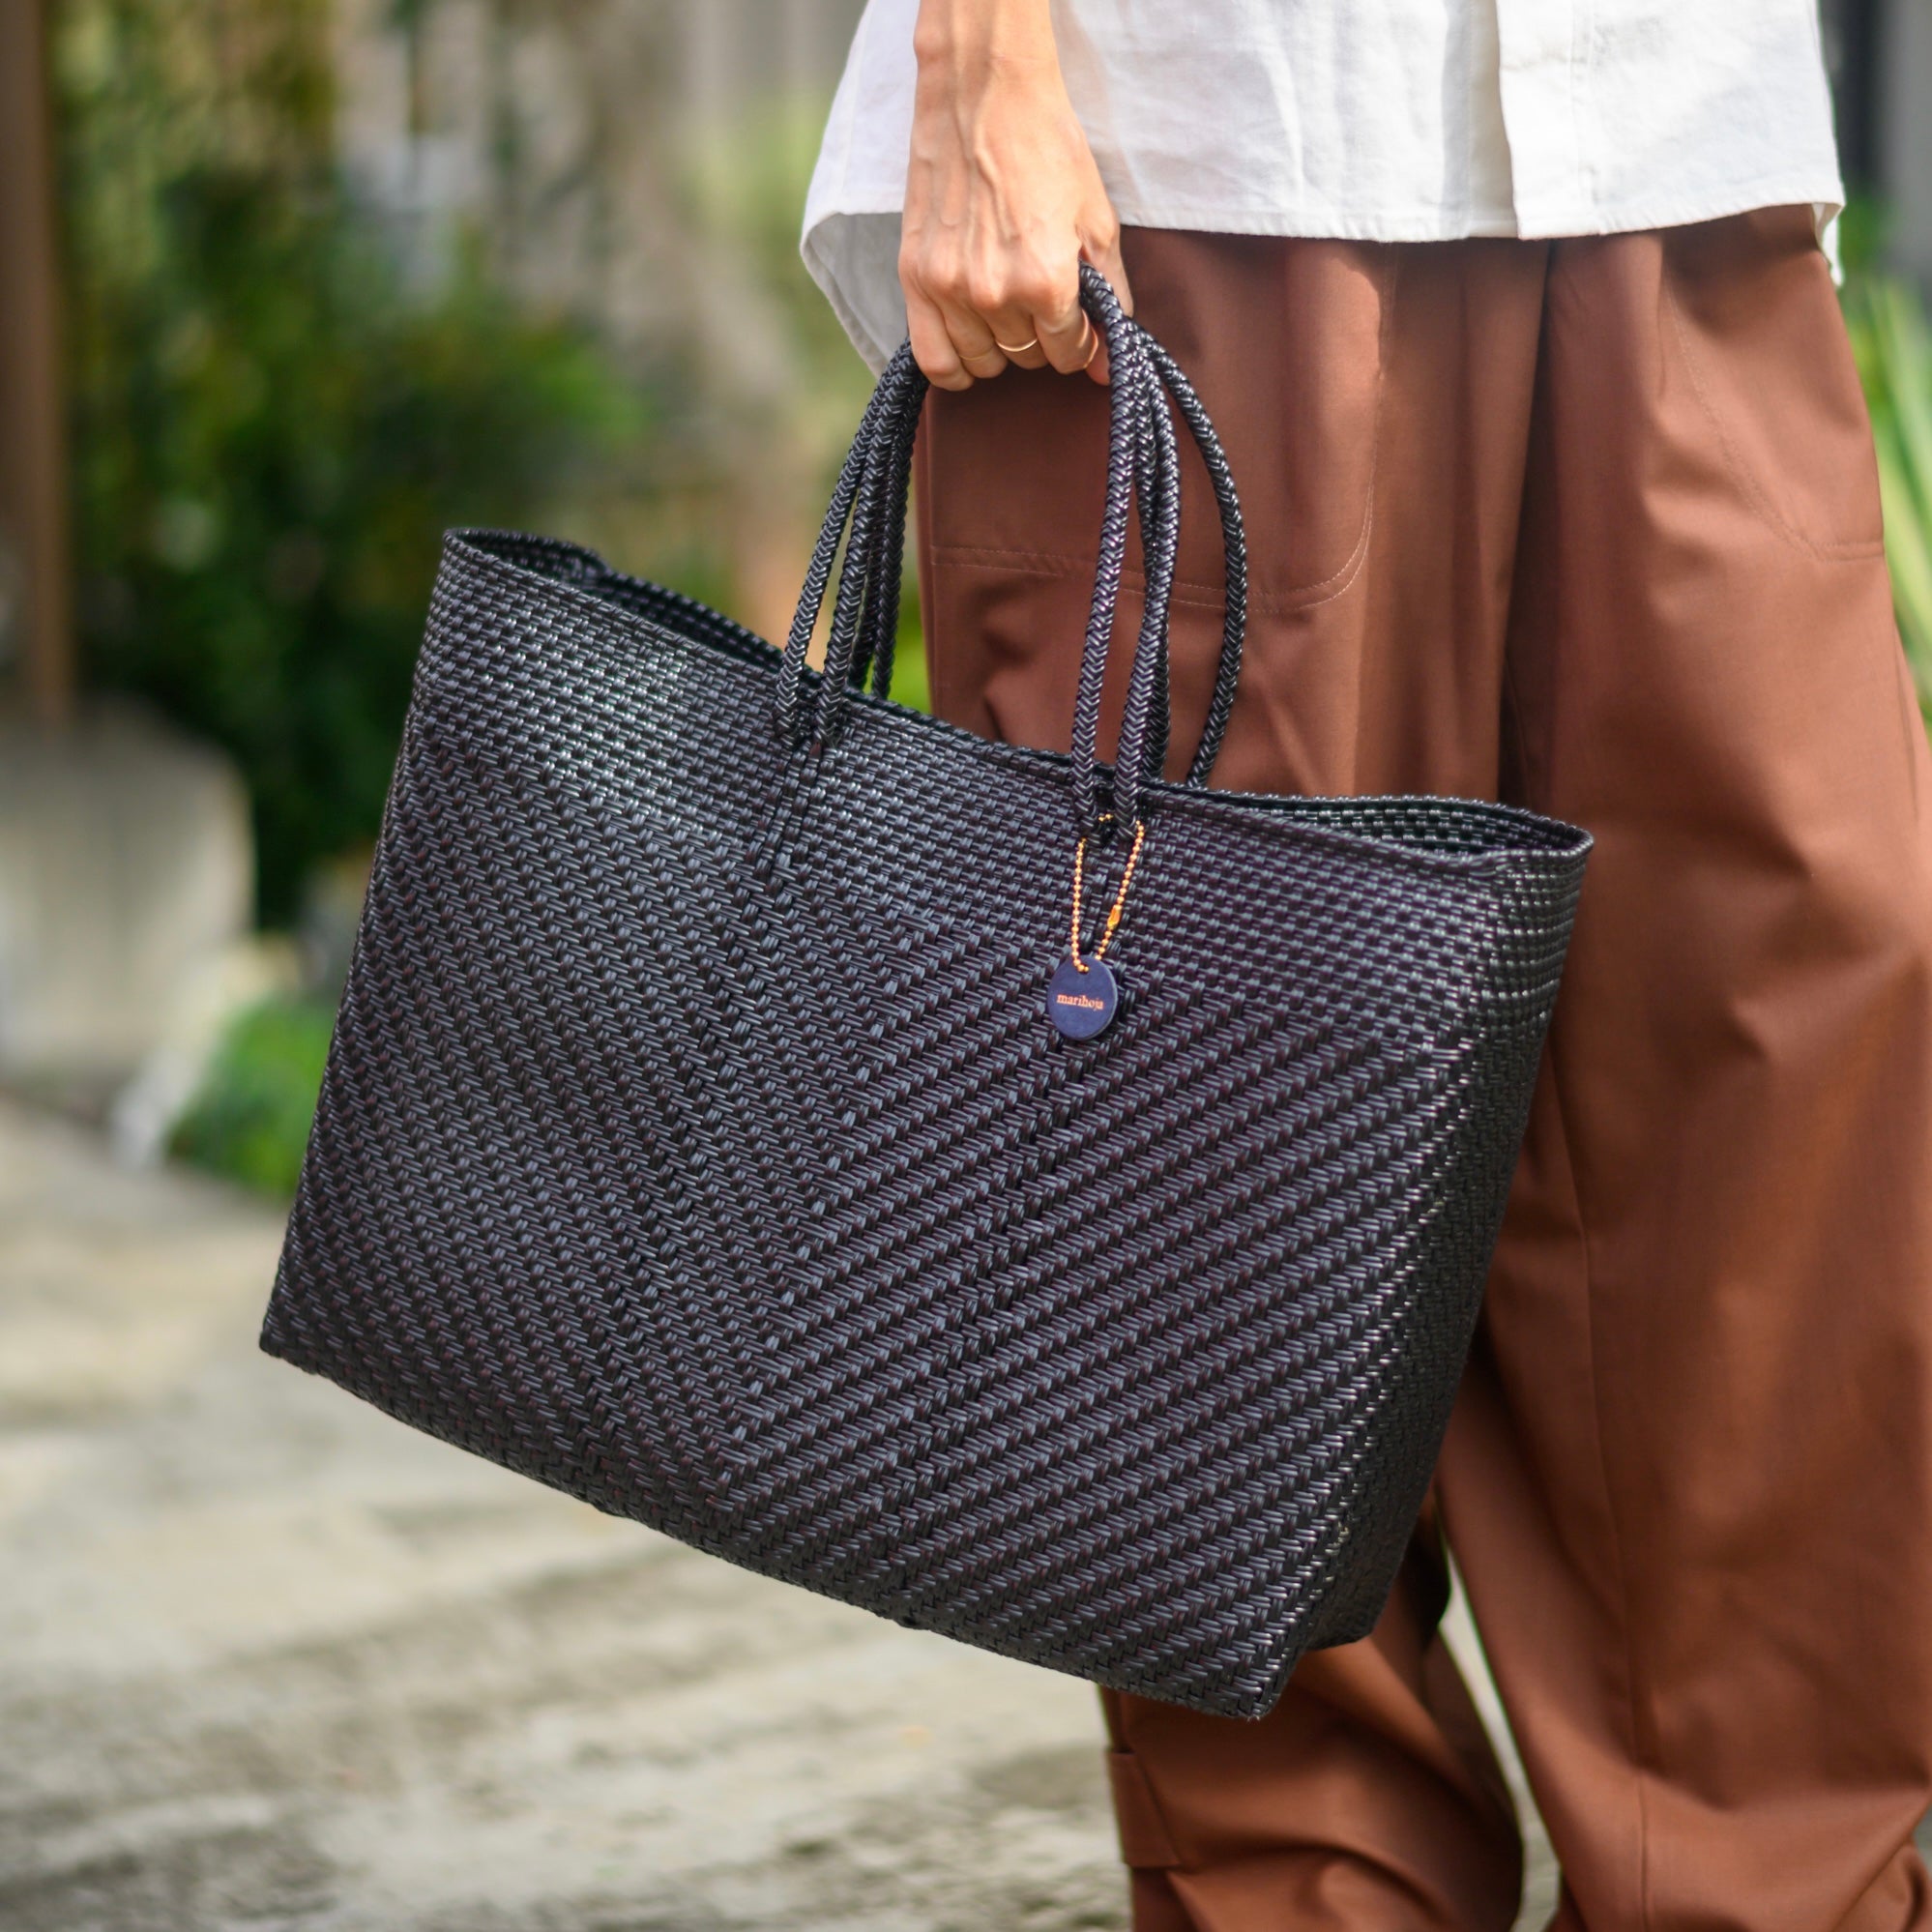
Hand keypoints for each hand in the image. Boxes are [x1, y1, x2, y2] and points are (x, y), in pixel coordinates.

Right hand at [900, 0, 1129, 389]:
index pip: (1069, 352)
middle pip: (1026, 358)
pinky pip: (933, 359)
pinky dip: (955, 366)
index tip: (1075, 319)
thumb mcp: (1097, 219)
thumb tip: (1109, 366)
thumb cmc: (1047, 147)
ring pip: (984, 362)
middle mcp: (995, 294)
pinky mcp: (915, 279)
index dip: (1079, 339)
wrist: (983, 93)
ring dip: (1000, 348)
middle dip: (1040, 338)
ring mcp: (950, 289)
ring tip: (1005, 311)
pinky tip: (969, 350)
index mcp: (1047, 280)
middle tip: (1038, 300)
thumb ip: (1110, 298)